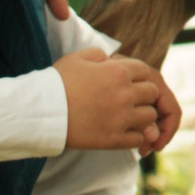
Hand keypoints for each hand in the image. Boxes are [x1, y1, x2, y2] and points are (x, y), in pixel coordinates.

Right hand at [57, 49, 174, 153]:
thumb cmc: (57, 82)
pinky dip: (134, 136)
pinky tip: (121, 131)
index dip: (137, 76)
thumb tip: (110, 59)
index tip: (128, 82)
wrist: (42, 112)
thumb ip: (99, 55)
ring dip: (141, 115)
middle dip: (142, 94)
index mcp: (117, 72)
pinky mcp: (114, 139)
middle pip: (151, 93)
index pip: (145, 71)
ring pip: (149, 116)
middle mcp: (124, 94)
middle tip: (128, 99)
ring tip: (126, 116)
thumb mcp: (77, 58)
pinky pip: (138, 138)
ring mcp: (121, 118)